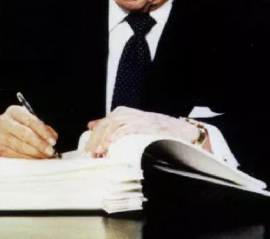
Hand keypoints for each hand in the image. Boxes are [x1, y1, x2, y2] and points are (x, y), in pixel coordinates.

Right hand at [0, 105, 58, 158]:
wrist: (1, 132)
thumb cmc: (20, 124)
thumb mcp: (30, 119)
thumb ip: (42, 126)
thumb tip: (53, 137)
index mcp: (14, 111)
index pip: (30, 121)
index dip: (43, 131)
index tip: (53, 141)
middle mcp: (4, 122)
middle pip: (24, 134)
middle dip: (39, 144)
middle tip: (50, 151)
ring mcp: (0, 136)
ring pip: (20, 146)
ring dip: (35, 153)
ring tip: (45, 156)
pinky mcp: (0, 149)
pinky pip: (16, 156)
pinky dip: (28, 159)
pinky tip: (36, 159)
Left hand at [84, 106, 205, 156]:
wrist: (182, 131)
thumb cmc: (155, 130)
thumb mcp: (130, 123)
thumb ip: (111, 124)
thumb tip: (90, 125)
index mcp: (122, 113)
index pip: (103, 124)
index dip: (94, 138)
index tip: (87, 152)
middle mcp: (129, 114)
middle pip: (106, 126)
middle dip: (97, 141)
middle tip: (91, 156)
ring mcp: (138, 120)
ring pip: (115, 127)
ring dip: (106, 141)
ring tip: (100, 154)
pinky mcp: (147, 126)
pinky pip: (129, 130)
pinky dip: (119, 138)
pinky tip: (114, 148)